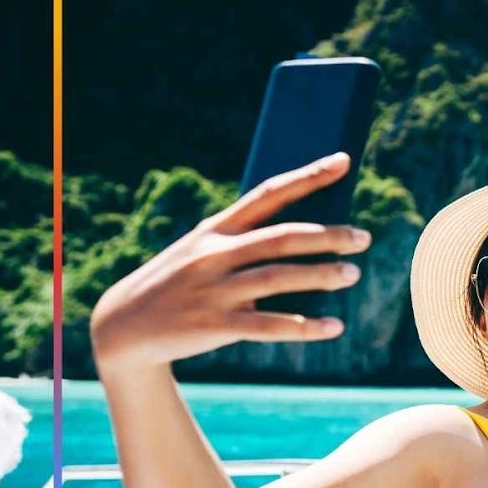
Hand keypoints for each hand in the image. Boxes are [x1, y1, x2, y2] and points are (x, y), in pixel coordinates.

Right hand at [89, 152, 371, 369]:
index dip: (308, 176)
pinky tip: (333, 327)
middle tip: (364, 238)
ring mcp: (214, 289)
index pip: (269, 193)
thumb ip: (249, 238)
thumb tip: (314, 232)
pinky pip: (267, 325)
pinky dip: (303, 326)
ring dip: (321, 275)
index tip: (344, 160)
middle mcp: (215, 254)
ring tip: (352, 274)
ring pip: (278, 277)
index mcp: (217, 229)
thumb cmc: (182, 281)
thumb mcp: (205, 250)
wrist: (123, 326)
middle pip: (281, 238)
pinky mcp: (214, 325)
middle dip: (327, 235)